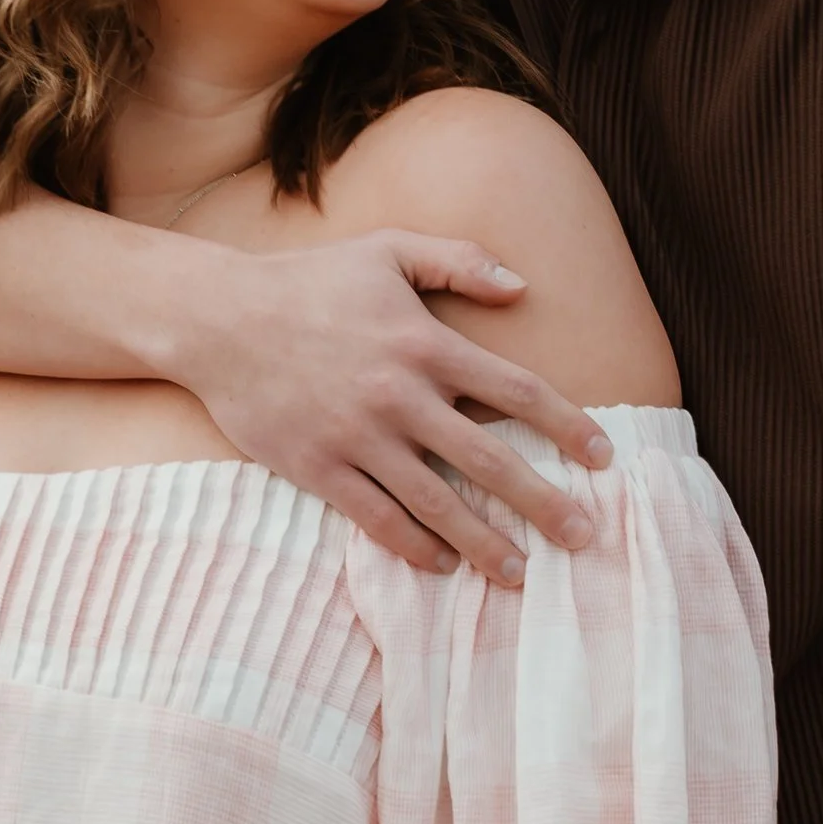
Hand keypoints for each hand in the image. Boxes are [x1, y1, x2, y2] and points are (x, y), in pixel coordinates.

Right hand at [169, 230, 610, 582]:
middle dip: (544, 503)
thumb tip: (522, 285)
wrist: (217, 317)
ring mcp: (358, 437)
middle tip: (583, 537)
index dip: (569, 427)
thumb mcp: (386, 250)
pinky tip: (439, 564)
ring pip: (437, 503)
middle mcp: (401, 396)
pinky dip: (412, 546)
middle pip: (491, 461)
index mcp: (426, 343)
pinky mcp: (317, 467)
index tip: (604, 460)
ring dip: (483, 543)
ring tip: (518, 573)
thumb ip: (458, 262)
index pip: (519, 392)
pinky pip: (375, 518)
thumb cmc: (307, 280)